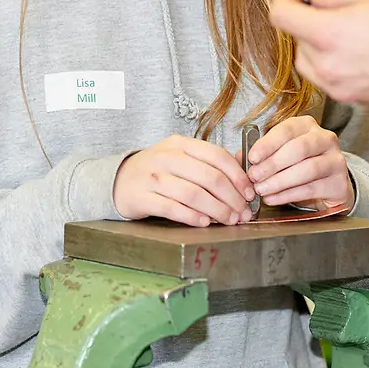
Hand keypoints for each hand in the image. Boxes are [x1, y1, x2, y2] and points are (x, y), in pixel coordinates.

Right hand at [114, 135, 255, 226]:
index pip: (216, 156)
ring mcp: (152, 177)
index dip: (238, 176)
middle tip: (243, 213)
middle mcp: (166, 157)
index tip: (250, 193)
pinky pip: (172, 208)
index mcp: (180, 144)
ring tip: (229, 220)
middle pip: (209, 177)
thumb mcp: (181, 159)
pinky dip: (192, 217)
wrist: (118, 181)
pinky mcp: (141, 197)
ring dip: (217, 210)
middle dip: (232, 198)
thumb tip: (243, 166)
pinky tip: (205, 223)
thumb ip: (209, 162)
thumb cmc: (157, 172)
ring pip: (193, 194)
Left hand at [244, 116, 353, 211]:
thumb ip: (261, 154)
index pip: (286, 130)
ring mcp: (335, 161)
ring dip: (279, 181)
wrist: (328, 185)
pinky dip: (288, 195)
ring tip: (262, 190)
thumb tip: (239, 159)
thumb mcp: (280, 153)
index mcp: (307, 126)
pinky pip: (311, 189)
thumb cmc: (299, 165)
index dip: (267, 144)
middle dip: (272, 164)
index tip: (251, 158)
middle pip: (298, 149)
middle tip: (254, 177)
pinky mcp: (338, 183)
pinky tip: (273, 198)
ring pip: (307, 170)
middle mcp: (325, 139)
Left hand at [268, 0, 368, 111]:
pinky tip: (359, 46)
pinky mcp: (357, 100)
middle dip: (304, 18)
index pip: (281, 16)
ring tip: (344, 25)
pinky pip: (329, 78)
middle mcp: (328, 67)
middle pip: (294, 40)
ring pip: (309, 62)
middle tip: (327, 4)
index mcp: (328, 35)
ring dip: (315, 42)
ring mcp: (341, 88)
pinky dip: (331, 60)